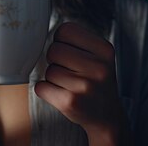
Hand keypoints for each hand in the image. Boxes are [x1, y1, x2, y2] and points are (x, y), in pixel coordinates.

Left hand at [34, 22, 130, 144]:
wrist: (107, 116)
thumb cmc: (97, 81)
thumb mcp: (98, 55)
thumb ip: (76, 40)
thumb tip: (40, 33)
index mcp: (105, 50)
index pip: (65, 30)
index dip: (61, 40)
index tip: (69, 51)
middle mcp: (98, 67)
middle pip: (53, 50)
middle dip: (55, 59)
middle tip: (68, 70)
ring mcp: (84, 86)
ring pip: (48, 70)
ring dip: (53, 77)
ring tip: (70, 84)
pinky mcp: (70, 102)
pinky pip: (41, 87)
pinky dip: (46, 90)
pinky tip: (62, 94)